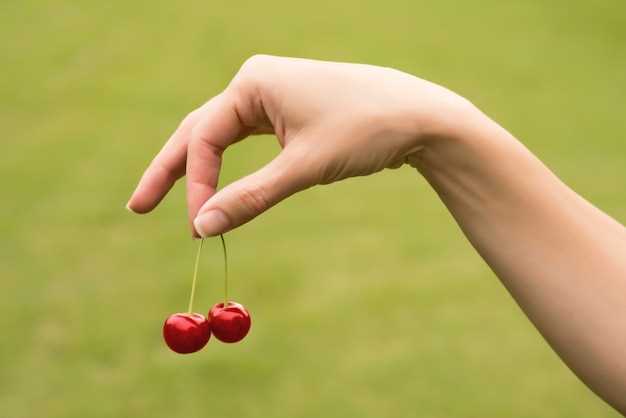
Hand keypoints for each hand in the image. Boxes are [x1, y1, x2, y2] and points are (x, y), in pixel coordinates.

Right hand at [126, 55, 469, 235]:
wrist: (420, 115)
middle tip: (138, 206)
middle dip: (171, 170)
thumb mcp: (303, 168)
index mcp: (252, 82)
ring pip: (223, 137)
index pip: (205, 138)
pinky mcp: (289, 113)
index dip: (196, 185)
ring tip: (166, 195)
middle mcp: (256, 83)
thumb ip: (251, 197)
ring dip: (200, 169)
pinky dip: (232, 166)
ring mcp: (273, 96)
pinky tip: (215, 180)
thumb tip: (202, 228)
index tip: (200, 227)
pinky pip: (249, 141)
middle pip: (200, 131)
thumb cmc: (365, 130)